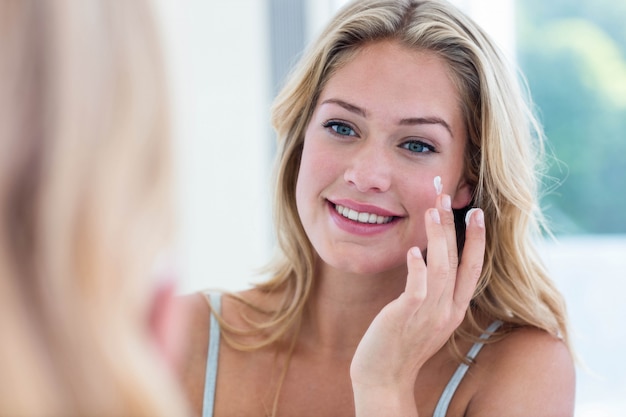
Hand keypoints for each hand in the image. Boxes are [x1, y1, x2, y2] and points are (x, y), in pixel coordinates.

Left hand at [350, 193, 485, 415]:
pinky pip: (418, 289)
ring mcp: (429, 314)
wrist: (383, 377)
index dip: (477, 240)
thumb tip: (427, 258)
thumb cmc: (400, 343)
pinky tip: (414, 250)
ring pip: (442, 269)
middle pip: (459, 261)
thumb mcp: (425, 316)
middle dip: (455, 226)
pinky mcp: (407, 317)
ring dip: (438, 237)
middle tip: (448, 195)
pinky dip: (418, 268)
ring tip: (431, 209)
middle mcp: (447, 310)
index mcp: (454, 309)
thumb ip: (432, 291)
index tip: (475, 212)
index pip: (473, 268)